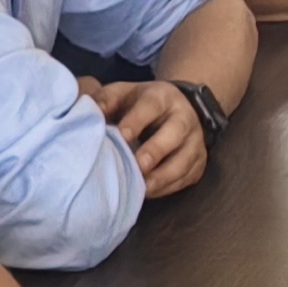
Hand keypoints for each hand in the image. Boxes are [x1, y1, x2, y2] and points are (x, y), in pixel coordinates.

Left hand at [77, 77, 210, 196]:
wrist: (178, 110)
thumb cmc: (140, 105)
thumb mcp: (123, 94)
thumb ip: (106, 101)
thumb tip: (89, 114)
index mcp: (163, 97)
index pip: (151, 106)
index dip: (137, 121)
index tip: (122, 136)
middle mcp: (184, 118)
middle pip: (175, 133)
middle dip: (156, 151)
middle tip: (138, 166)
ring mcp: (195, 142)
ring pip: (185, 160)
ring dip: (163, 176)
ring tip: (141, 189)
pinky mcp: (198, 163)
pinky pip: (185, 178)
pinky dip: (167, 188)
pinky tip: (148, 192)